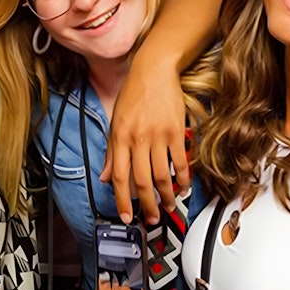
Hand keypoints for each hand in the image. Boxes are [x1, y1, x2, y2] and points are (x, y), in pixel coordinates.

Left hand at [102, 60, 189, 223]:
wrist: (154, 69)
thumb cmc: (133, 93)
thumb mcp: (115, 120)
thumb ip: (112, 152)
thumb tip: (106, 178)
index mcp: (119, 136)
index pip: (119, 176)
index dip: (122, 200)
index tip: (126, 216)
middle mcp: (137, 138)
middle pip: (141, 181)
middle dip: (146, 205)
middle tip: (150, 219)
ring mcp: (158, 135)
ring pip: (162, 174)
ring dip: (165, 196)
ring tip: (167, 206)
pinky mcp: (176, 131)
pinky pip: (180, 161)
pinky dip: (183, 178)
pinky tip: (183, 188)